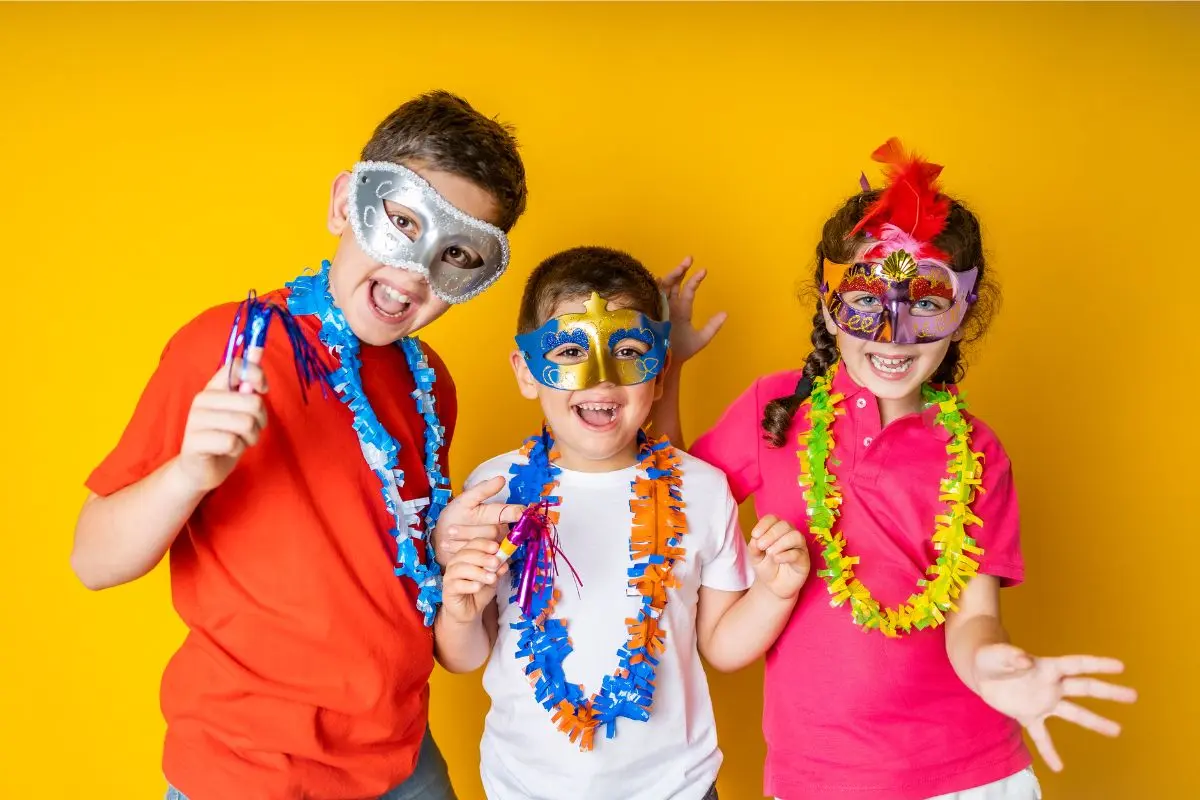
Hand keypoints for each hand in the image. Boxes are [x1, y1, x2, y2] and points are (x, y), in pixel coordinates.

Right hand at [177, 348, 268, 491]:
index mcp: (214, 387)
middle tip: (250, 428)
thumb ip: (247, 381)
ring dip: (251, 436)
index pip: (237, 366)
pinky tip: (228, 450)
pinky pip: (233, 442)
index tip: (263, 389)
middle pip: (252, 401)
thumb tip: (257, 348)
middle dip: (260, 419)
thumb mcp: (240, 408)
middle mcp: (202, 399)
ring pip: (245, 423)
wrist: (201, 469)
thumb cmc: (225, 436)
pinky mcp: (194, 442)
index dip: (257, 375)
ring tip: (240, 440)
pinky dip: (238, 449)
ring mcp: (195, 420)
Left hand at [432, 476, 525, 566]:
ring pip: (484, 546)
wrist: (440, 537)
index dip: (517, 513)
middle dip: (470, 530)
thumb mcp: (465, 500)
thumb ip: (483, 490)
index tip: (518, 513)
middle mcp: (499, 532)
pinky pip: (477, 559)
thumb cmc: (455, 516)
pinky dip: (459, 551)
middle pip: (494, 531)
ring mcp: (493, 548)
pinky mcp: (484, 562)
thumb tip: (502, 479)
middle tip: (450, 529)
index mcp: (498, 515)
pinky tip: (448, 546)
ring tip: (447, 536)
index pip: (513, 514)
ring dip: (462, 540)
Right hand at [442, 538, 508, 624]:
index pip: (473, 543)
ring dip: (478, 572)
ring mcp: (450, 575)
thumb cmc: (479, 591)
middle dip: (483, 557)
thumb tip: (505, 562)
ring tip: (492, 578)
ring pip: (461, 568)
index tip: (496, 548)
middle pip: (466, 554)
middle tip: (495, 563)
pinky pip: (457, 584)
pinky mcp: (448, 589)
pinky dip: (469, 585)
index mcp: (466, 555)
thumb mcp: (493, 578)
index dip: (484, 544)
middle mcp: (456, 562)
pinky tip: (478, 587)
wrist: (469, 611)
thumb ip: (498, 570)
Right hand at [659, 256, 726, 362]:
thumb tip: (725, 313)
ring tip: (680, 267)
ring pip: (662, 286)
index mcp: (682, 309)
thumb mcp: (701, 338)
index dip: (695, 280)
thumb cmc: (682, 351)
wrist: (666, 363)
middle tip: (689, 259)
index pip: (689, 290)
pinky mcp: (649, 312)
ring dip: (670, 276)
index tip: (704, 271)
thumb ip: (712, 326)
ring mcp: (658, 307)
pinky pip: (649, 296)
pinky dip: (653, 286)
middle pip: (674, 283)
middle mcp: (670, 305)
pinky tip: (660, 279)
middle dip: (680, 270)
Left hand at [749, 515, 809, 598]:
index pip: (772, 519)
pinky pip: (798, 553)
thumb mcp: (755, 557)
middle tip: (761, 546)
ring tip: (770, 553)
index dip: (763, 525)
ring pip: (795, 536)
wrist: (773, 586)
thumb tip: (756, 540)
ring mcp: (799, 547)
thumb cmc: (765, 566)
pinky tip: (776, 559)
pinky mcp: (804, 560)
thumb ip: (754, 547)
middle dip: (771, 534)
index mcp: (776, 530)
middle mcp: (789, 534)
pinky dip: (786, 555)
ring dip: (780, 543)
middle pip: (785, 525)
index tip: (754, 535)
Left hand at [973, 644, 1137, 771]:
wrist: (980, 672)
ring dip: (1094, 722)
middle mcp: (1050, 685)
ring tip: (1117, 732)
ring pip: (1073, 713)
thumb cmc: (990, 657)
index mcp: (1046, 667)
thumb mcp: (995, 654)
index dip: (1097, 664)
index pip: (1076, 665)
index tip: (1121, 666)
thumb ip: (1010, 656)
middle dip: (1108, 691)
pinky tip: (1058, 767)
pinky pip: (1042, 736)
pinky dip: (1049, 751)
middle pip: (1084, 688)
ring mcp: (1043, 702)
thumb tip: (1026, 659)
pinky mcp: (1029, 716)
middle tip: (1133, 695)